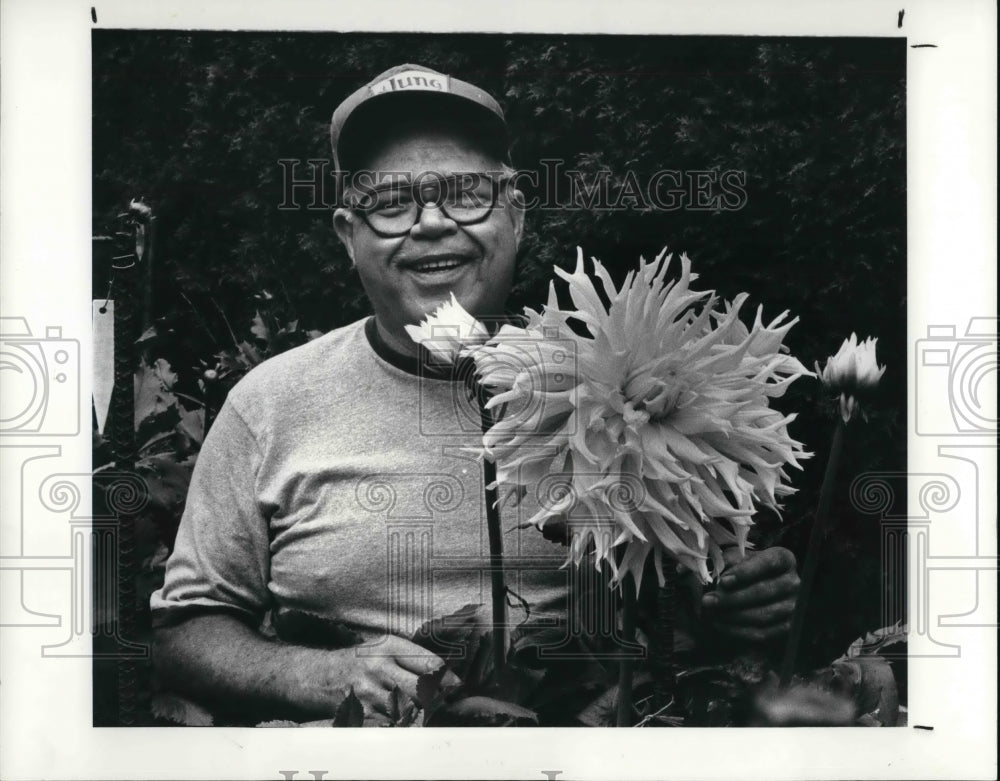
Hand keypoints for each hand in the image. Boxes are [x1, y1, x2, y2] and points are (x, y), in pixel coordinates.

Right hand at [308, 635, 457, 717]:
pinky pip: (390, 723)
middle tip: (447, 704)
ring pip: (409, 708)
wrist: (316, 675)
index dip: (448, 678)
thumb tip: (446, 675)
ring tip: (429, 715)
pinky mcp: (361, 712)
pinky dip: (401, 725)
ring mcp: (369, 691)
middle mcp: (379, 666)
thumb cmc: (357, 660)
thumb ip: (411, 658)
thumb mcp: (382, 647)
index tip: (458, 686)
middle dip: (437, 699)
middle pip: (422, 688)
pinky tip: (405, 723)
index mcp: (389, 645)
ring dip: (422, 714)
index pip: (429, 663)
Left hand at [700, 547, 798, 644]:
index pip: (768, 563)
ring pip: (762, 615)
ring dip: (732, 616)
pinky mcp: (788, 627)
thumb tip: (722, 575)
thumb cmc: (744, 569)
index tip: (724, 581)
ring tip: (711, 613)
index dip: (745, 572)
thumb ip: (730, 561)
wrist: (757, 588)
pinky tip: (720, 624)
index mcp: (783, 559)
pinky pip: (762, 633)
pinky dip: (738, 631)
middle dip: (732, 598)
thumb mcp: (738, 558)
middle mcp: (793, 582)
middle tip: (708, 601)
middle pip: (763, 592)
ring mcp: (793, 607)